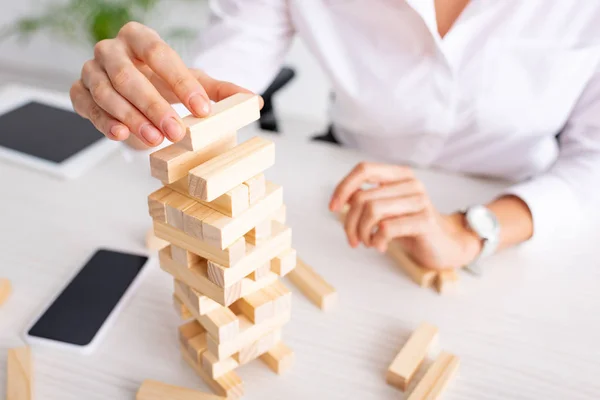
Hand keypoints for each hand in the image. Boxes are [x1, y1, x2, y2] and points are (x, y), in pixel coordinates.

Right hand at [70, 22, 259, 146]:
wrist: (135, 88)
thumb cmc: (163, 81)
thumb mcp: (192, 82)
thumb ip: (220, 91)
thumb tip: (254, 101)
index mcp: (140, 38)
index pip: (160, 55)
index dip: (182, 82)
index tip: (202, 108)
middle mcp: (111, 50)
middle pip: (129, 75)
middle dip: (155, 106)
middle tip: (177, 131)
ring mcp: (91, 69)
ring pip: (106, 92)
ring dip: (131, 118)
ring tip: (154, 139)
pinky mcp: (80, 91)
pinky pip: (86, 106)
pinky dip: (102, 121)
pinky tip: (121, 135)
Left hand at [329, 162, 481, 269]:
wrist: (446, 247)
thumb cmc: (411, 228)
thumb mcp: (386, 210)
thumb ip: (367, 200)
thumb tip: (341, 199)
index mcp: (400, 175)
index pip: (364, 169)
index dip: (343, 187)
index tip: (332, 208)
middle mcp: (411, 183)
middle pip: (363, 196)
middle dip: (349, 222)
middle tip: (353, 240)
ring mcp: (420, 200)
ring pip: (372, 210)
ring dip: (362, 232)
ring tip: (367, 243)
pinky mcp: (425, 221)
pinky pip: (386, 227)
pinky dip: (376, 241)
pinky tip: (380, 247)